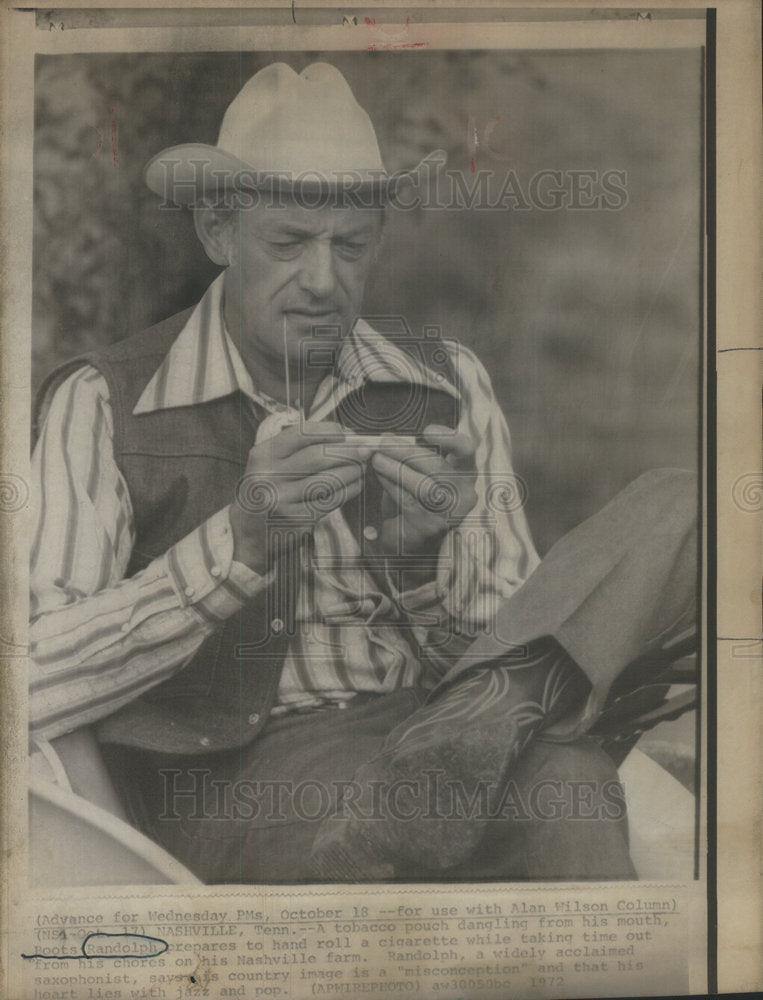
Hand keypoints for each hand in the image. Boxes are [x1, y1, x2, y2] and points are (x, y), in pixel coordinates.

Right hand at [230, 421, 369, 573]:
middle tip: (363, 452)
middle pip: (319, 456)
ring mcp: (283, 501)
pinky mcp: (296, 521)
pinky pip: (330, 501)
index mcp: (263, 455)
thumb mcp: (267, 464)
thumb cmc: (265, 492)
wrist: (246, 535)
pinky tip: (355, 485)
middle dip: (348, 452)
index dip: (330, 430)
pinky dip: (348, 491)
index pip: (302, 433)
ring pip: (329, 480)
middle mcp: (270, 476)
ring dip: (352, 472)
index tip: (347, 433)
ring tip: (361, 468)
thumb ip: (296, 448)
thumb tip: (343, 435)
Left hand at [370, 424, 477, 555]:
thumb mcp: (417, 474)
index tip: (426, 431)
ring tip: (375, 458)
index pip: (467, 451)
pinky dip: (390, 484)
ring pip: (421, 484)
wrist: (413, 543)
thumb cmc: (416, 501)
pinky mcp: (431, 525)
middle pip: (437, 466)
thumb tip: (386, 436)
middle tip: (382, 443)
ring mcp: (450, 512)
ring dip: (394, 468)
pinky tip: (379, 476)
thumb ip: (407, 455)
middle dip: (406, 452)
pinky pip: (407, 499)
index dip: (450, 439)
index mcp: (465, 473)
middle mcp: (464, 493)